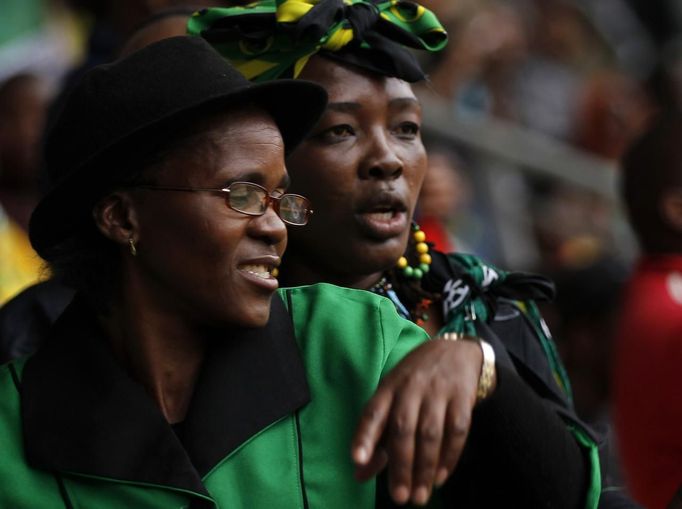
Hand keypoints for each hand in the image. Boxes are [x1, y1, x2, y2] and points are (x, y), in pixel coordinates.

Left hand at [351, 338, 494, 505]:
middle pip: (403, 428)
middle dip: (401, 465)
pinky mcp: (462, 397)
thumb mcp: (392, 398)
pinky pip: (457, 431)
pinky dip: (449, 457)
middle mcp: (411, 387)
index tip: (357, 460)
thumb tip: (358, 473)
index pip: (373, 412)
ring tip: (419, 496)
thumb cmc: (415, 381)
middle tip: (399, 498)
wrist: (456, 350)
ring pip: (430, 433)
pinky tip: (440, 477)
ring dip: (425, 468)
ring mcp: (438, 391)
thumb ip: (376, 437)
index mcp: (388, 387)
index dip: (364, 436)